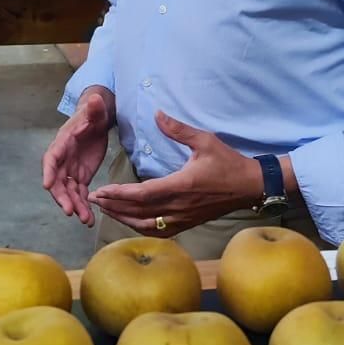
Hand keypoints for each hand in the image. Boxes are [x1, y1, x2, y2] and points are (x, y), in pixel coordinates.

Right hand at [42, 87, 114, 225]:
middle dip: (61, 196)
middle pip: (57, 181)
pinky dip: (83, 205)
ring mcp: (70, 170)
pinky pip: (79, 193)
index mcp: (62, 143)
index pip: (51, 158)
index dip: (48, 171)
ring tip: (85, 221)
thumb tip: (95, 98)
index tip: (46, 185)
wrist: (96, 121)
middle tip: (69, 211)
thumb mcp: (96, 110)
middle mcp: (62, 159)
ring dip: (75, 206)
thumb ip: (94, 108)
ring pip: (68, 191)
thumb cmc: (93, 114)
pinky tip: (89, 219)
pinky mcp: (80, 176)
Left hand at [87, 111, 259, 235]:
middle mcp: (179, 206)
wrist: (250, 186)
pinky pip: (159, 230)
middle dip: (114, 206)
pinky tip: (130, 222)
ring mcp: (183, 218)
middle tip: (93, 199)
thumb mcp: (204, 140)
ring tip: (106, 210)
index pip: (142, 194)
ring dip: (124, 218)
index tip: (101, 190)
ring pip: (146, 224)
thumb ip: (178, 129)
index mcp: (180, 185)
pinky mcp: (187, 223)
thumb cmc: (228, 163)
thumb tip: (157, 114)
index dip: (119, 195)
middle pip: (139, 212)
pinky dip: (140, 227)